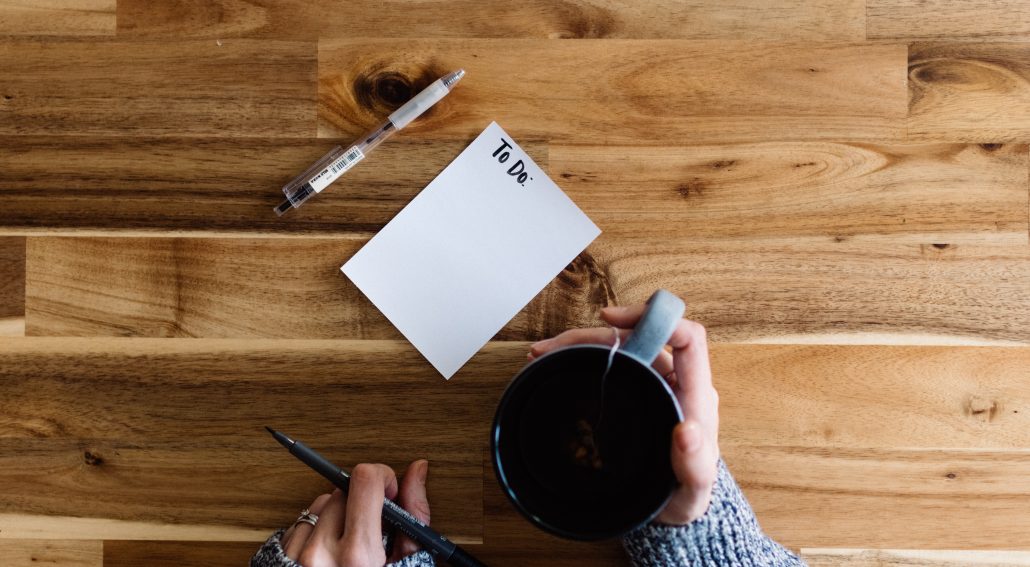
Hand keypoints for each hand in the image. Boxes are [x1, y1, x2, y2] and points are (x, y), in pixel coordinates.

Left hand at [280, 460, 430, 566]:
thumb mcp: (407, 566)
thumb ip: (413, 516)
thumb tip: (416, 472)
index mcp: (358, 556)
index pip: (364, 480)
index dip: (383, 478)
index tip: (389, 492)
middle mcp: (321, 556)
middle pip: (342, 490)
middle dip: (362, 501)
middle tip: (373, 527)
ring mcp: (295, 559)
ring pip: (319, 504)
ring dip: (338, 515)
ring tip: (351, 546)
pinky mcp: (279, 561)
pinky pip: (299, 524)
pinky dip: (317, 531)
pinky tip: (332, 554)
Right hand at [529, 304, 718, 524]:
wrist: (668, 510)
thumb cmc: (683, 498)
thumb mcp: (691, 493)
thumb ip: (694, 466)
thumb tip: (688, 431)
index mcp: (695, 397)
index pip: (687, 338)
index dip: (655, 318)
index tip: (611, 319)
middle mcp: (675, 383)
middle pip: (640, 336)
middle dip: (594, 334)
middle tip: (553, 347)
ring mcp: (654, 385)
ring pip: (621, 347)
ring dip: (581, 343)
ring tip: (544, 353)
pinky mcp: (635, 392)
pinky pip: (611, 364)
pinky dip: (581, 358)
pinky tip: (557, 363)